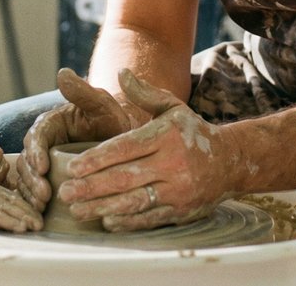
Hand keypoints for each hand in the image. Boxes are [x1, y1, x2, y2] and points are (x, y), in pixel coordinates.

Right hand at [13, 68, 137, 212]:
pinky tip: (40, 215)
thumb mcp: (101, 105)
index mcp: (49, 124)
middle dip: (32, 179)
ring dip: (30, 193)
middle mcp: (40, 144)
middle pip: (27, 161)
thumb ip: (83, 93)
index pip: (36, 137)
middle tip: (43, 195)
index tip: (42, 167)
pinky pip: (32, 191)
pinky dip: (32, 202)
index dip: (35, 152)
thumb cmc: (112, 119)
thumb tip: (64, 73)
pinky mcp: (46, 180)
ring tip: (40, 208)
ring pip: (26, 178)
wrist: (119, 139)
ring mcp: (42, 163)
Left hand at [58, 68, 236, 231]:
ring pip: (134, 201)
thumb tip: (121, 73)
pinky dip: (127, 222)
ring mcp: (178, 191)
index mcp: (165, 136)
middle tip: (64, 192)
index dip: (97, 159)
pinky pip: (150, 219)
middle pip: (125, 177)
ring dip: (103, 207)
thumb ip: (144, 92)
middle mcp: (172, 164)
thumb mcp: (172, 107)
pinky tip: (106, 222)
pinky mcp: (182, 211)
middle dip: (92, 186)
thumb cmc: (192, 132)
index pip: (125, 148)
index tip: (72, 167)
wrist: (231, 162)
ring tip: (76, 210)